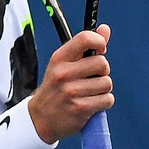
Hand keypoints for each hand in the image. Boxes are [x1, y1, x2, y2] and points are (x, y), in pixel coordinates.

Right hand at [28, 24, 113, 143]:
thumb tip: (105, 29)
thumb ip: (86, 46)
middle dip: (103, 71)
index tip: (101, 50)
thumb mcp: (64, 64)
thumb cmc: (56, 88)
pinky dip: (104, 102)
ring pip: (107, 83)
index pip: (85, 38)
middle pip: (102, 63)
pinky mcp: (80, 108)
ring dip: (103, 89)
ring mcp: (71, 91)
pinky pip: (107, 99)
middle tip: (92, 78)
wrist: (41, 119)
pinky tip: (91, 104)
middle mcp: (63, 73)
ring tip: (89, 93)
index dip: (99, 42)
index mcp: (59, 58)